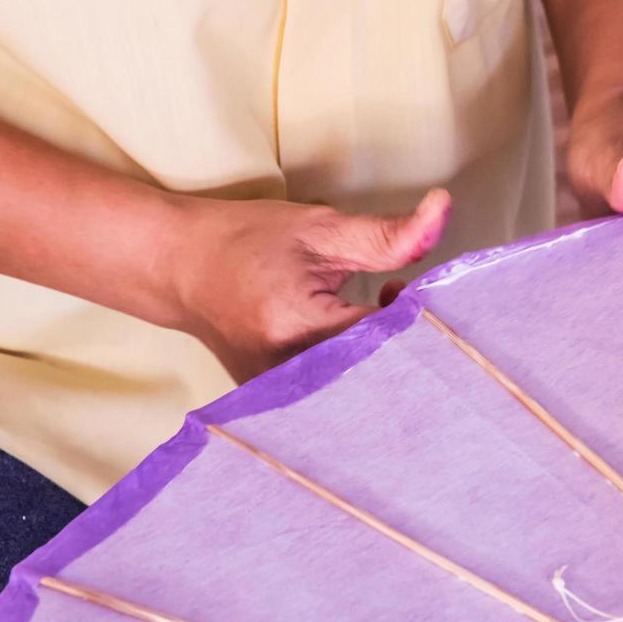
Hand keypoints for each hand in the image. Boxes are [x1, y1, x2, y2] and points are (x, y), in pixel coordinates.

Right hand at [166, 189, 450, 380]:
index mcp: (300, 328)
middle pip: (379, 377)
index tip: (402, 289)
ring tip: (363, 323)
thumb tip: (444, 213)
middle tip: (387, 306)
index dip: (413, 316)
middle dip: (400, 345)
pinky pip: (335, 400)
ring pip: (360, 394)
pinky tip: (348, 349)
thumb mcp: (319, 228)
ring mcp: (279, 400)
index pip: (389, 338)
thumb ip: (387, 234)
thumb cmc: (244, 242)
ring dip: (377, 361)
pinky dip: (353, 375)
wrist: (179, 268)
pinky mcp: (276, 408)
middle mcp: (288, 375)